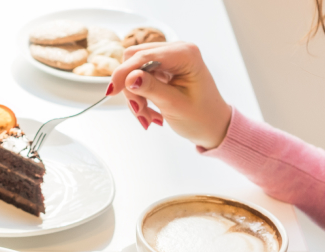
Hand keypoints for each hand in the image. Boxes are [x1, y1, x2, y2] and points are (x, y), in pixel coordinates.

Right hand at [108, 42, 233, 148]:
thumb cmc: (202, 117)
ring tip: (147, 116)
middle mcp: (177, 51)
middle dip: (131, 87)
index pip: (144, 56)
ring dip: (135, 95)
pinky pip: (139, 78)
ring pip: (133, 70)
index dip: (125, 72)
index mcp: (185, 54)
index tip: (112, 91)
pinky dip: (140, 96)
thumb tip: (129, 77)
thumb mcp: (174, 104)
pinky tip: (150, 112)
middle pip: (135, 60)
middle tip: (138, 110)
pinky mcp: (163, 69)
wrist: (213, 127)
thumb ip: (150, 88)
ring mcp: (169, 59)